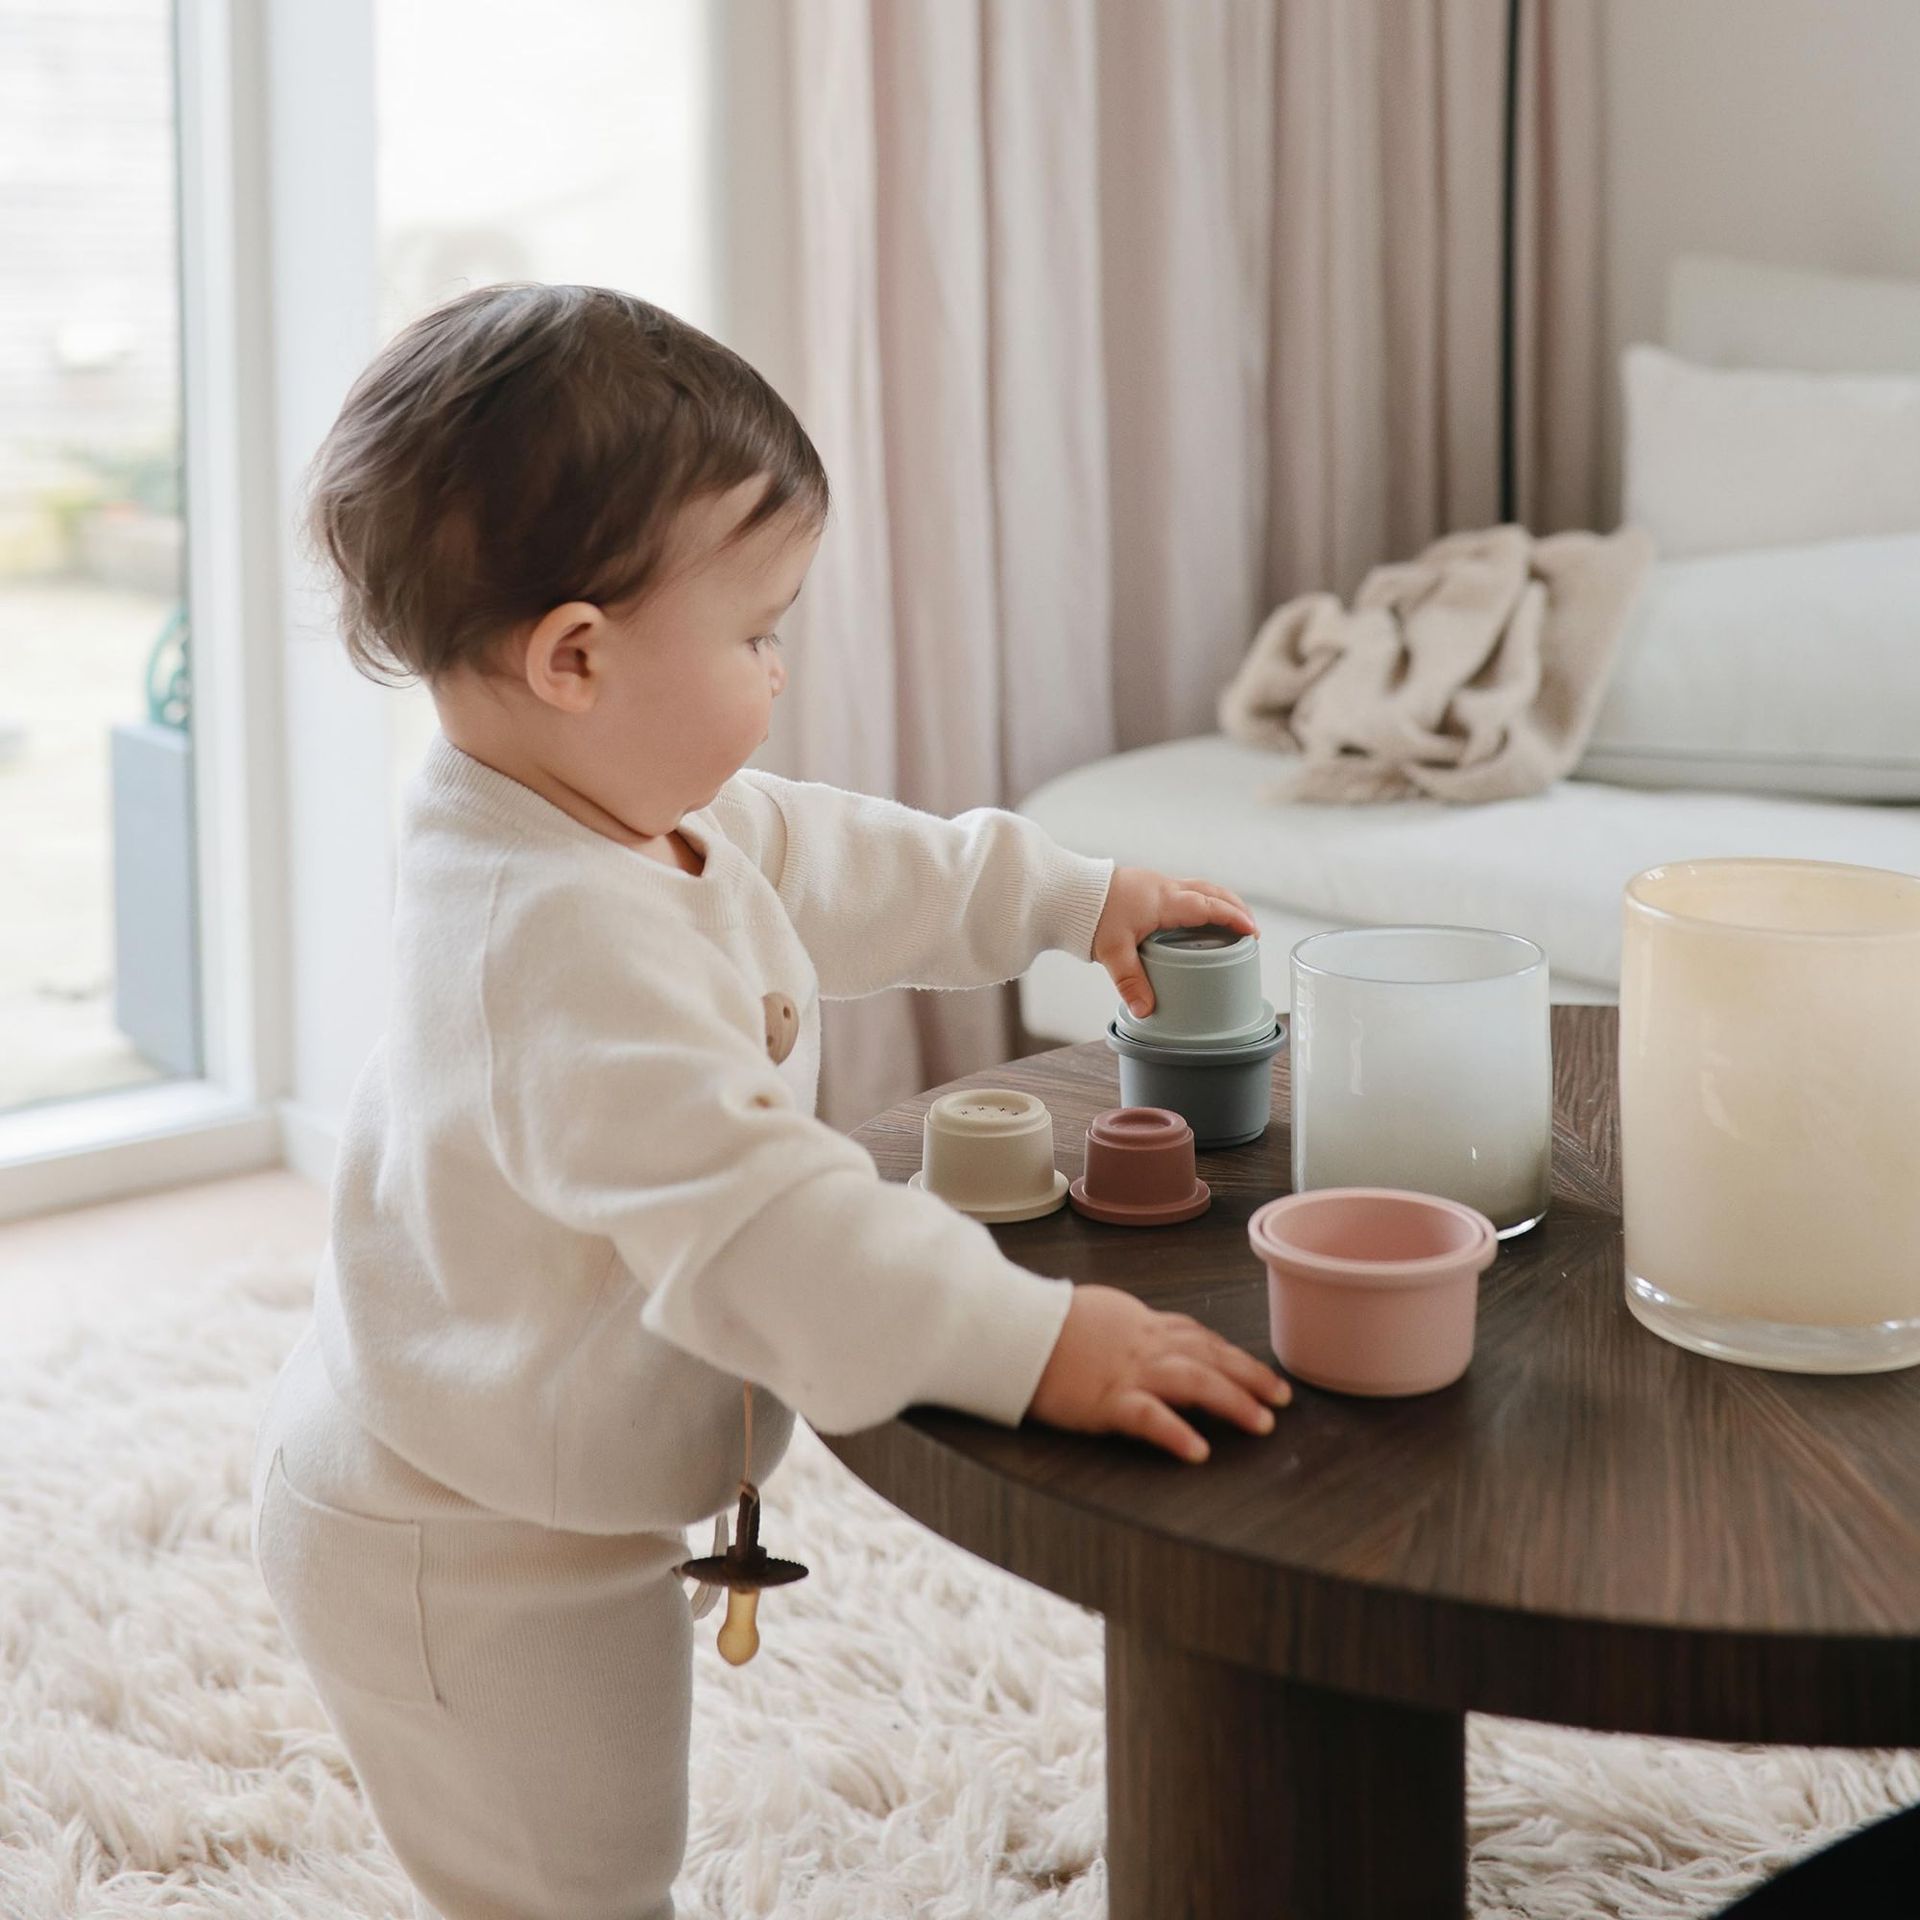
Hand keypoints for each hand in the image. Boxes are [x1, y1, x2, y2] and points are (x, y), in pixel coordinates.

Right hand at [1028, 1285, 1290, 1463]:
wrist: (1009, 1327)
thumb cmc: (1042, 1321)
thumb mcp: (1095, 1312)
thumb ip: (1125, 1326)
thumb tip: (1142, 1333)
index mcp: (1139, 1324)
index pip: (1197, 1336)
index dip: (1232, 1353)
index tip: (1257, 1369)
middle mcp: (1143, 1344)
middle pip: (1209, 1355)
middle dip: (1250, 1375)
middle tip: (1283, 1397)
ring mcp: (1127, 1371)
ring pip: (1194, 1381)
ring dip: (1232, 1400)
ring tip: (1262, 1422)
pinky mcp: (1105, 1400)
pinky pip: (1149, 1417)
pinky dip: (1177, 1432)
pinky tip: (1198, 1450)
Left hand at [1093, 868, 1258, 1018]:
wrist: (1066, 890)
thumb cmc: (1090, 915)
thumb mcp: (1113, 952)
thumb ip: (1131, 982)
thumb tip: (1147, 1011)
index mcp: (1164, 901)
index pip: (1208, 907)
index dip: (1233, 918)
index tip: (1253, 932)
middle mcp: (1164, 887)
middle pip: (1211, 891)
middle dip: (1234, 907)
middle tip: (1250, 927)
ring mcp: (1155, 883)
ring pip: (1198, 887)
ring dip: (1219, 901)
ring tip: (1231, 919)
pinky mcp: (1146, 884)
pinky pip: (1184, 888)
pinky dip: (1200, 899)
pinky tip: (1196, 916)